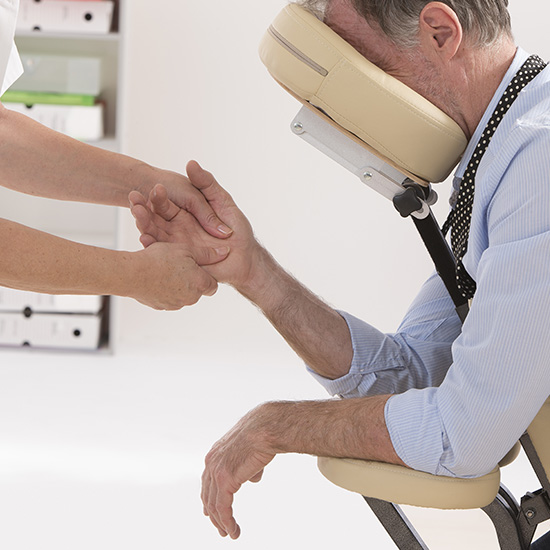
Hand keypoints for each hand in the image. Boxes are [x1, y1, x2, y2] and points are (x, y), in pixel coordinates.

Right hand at [128, 241, 228, 309]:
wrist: (132, 274)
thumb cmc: (159, 259)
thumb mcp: (186, 250)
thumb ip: (208, 254)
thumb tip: (225, 252)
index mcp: (200, 284)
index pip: (213, 286)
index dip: (206, 276)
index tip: (197, 267)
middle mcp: (191, 298)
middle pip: (198, 290)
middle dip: (192, 280)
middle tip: (179, 265)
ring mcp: (176, 304)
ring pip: (183, 295)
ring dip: (179, 285)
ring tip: (166, 270)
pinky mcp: (162, 307)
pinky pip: (169, 298)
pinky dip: (166, 290)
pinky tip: (157, 277)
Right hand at [130, 161, 263, 291]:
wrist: (246, 258)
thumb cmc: (238, 230)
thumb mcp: (222, 202)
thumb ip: (207, 184)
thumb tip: (190, 163)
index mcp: (183, 215)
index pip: (164, 204)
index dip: (157, 196)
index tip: (152, 186)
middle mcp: (176, 230)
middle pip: (154, 219)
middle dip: (143, 210)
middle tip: (134, 200)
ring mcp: (176, 246)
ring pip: (155, 235)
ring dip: (144, 225)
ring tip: (137, 216)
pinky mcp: (179, 262)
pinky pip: (163, 254)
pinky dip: (153, 247)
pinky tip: (145, 239)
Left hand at [201, 406, 275, 538]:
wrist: (266, 428)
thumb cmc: (262, 434)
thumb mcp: (250, 450)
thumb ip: (247, 465)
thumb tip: (252, 478)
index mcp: (215, 453)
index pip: (207, 481)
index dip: (209, 498)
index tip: (212, 513)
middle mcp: (211, 462)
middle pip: (207, 495)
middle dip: (214, 514)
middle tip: (222, 528)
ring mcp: (216, 471)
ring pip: (214, 505)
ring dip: (222, 522)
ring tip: (230, 533)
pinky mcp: (224, 480)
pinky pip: (222, 508)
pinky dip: (227, 522)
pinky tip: (234, 531)